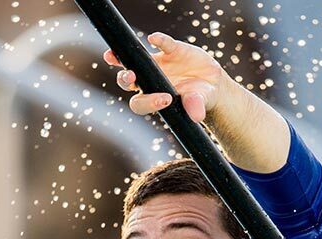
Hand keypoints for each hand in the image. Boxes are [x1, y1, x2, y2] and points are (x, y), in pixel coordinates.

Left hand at [104, 32, 226, 123]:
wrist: (209, 83)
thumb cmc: (199, 98)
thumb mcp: (199, 104)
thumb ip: (194, 107)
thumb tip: (197, 116)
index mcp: (153, 99)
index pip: (141, 103)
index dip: (149, 102)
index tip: (167, 99)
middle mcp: (149, 82)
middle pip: (128, 83)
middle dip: (125, 80)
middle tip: (130, 77)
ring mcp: (156, 64)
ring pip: (134, 60)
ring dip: (123, 59)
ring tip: (112, 56)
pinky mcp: (169, 50)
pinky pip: (163, 44)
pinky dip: (160, 40)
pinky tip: (155, 39)